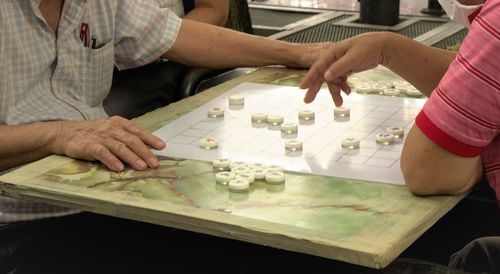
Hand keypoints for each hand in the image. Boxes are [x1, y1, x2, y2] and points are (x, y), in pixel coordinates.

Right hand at [51, 116, 165, 171]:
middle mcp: (111, 128)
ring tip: (142, 167)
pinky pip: (102, 153)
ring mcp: (100, 137)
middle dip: (145, 152)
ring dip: (132, 157)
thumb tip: (148, 149)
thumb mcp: (112, 131)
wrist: (66, 133)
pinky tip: (119, 168)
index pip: (138, 131)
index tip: (161, 147)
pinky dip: (111, 160)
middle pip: (131, 140)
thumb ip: (127, 138)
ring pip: (119, 147)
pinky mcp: (89, 146)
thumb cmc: (94, 134)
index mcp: (119, 123)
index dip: (150, 139)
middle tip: (155, 163)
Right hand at [300, 32, 388, 105]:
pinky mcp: (346, 68)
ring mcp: (340, 64)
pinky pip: (340, 80)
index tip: (302, 88)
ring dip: (334, 92)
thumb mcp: (353, 57)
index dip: (309, 78)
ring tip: (338, 103)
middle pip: (321, 75)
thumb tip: (326, 76)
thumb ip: (339, 67)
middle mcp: (334, 59)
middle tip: (307, 100)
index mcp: (333, 53)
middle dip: (315, 88)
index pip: (318, 67)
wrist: (382, 46)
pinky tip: (347, 92)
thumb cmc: (368, 47)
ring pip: (332, 80)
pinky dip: (342, 87)